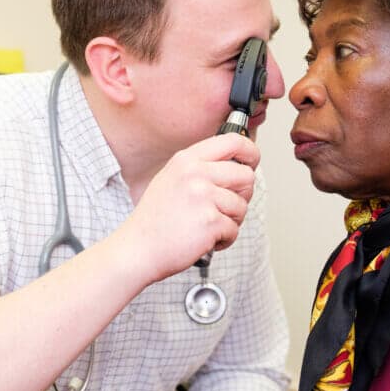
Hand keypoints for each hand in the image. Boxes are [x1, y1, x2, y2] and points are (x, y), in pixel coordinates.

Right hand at [118, 132, 258, 285]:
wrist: (138, 248)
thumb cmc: (155, 219)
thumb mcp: (171, 179)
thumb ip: (200, 167)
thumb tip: (236, 164)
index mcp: (187, 160)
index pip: (233, 141)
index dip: (250, 152)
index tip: (251, 162)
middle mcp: (195, 174)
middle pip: (246, 175)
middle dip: (242, 195)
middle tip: (225, 207)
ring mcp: (203, 196)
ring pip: (242, 205)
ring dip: (231, 221)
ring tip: (208, 225)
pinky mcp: (210, 221)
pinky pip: (234, 229)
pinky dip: (224, 239)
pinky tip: (205, 239)